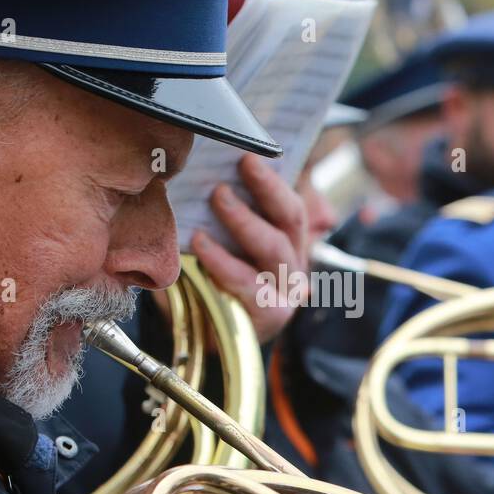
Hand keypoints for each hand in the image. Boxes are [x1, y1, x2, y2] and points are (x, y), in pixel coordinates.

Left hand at [191, 153, 308, 343]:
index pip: (289, 205)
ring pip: (274, 247)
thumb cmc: (209, 283)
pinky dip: (222, 260)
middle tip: (240, 164)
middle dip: (268, 188)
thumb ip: (221, 216)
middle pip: (291, 219)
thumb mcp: (217, 245)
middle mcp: (293, 264)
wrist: (201, 339)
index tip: (250, 153)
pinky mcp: (270, 315)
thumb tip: (202, 173)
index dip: (273, 179)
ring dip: (244, 218)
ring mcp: (286, 291)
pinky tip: (200, 243)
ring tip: (218, 196)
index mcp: (287, 243)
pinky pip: (247, 281)